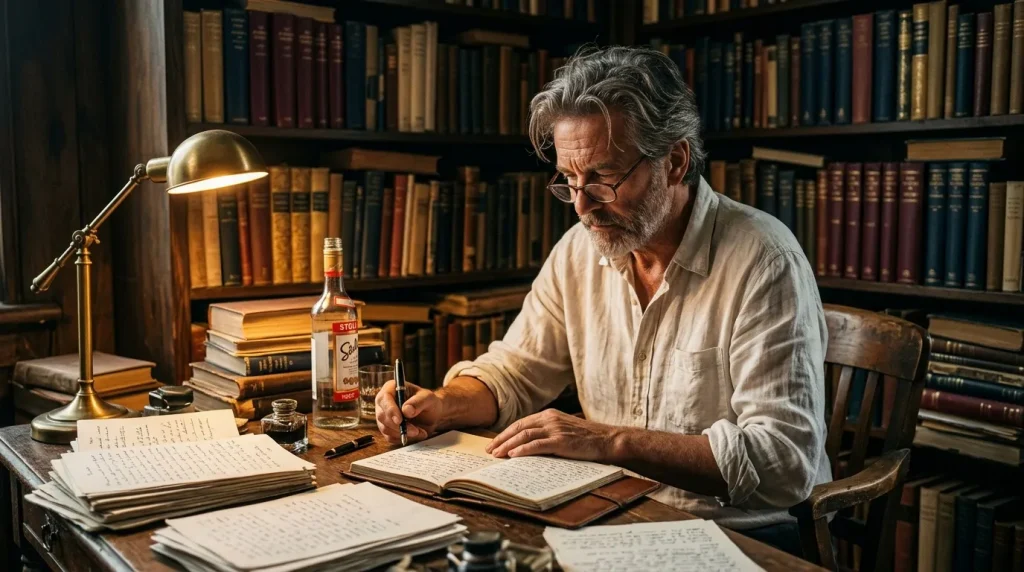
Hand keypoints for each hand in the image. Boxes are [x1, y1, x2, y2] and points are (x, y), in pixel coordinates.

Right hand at [374, 380, 442, 444]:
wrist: (432, 414)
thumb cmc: (428, 402)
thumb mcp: (428, 398)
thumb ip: (418, 402)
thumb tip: (406, 410)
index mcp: (391, 388)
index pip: (384, 399)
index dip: (390, 410)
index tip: (399, 420)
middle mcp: (383, 402)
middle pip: (382, 416)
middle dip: (398, 426)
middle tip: (415, 431)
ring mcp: (384, 416)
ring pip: (385, 428)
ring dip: (402, 433)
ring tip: (420, 431)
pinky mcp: (387, 428)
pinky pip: (390, 437)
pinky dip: (403, 438)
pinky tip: (415, 434)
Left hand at [485, 409, 619, 461]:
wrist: (607, 439)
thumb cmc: (586, 438)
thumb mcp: (564, 430)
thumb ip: (547, 433)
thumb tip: (527, 445)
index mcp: (549, 415)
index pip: (521, 423)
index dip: (505, 433)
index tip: (494, 443)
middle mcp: (550, 419)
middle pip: (519, 428)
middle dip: (501, 439)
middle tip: (489, 450)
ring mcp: (555, 429)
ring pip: (524, 435)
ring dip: (508, 445)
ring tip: (497, 455)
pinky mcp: (561, 441)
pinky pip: (537, 445)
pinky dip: (522, 450)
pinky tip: (513, 456)